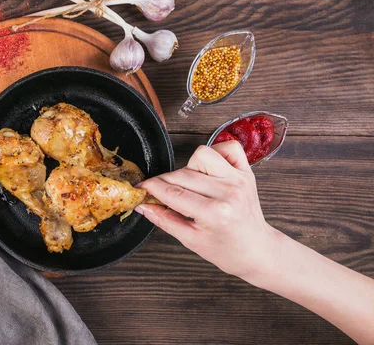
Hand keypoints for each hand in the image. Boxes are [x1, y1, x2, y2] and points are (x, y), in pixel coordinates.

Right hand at [137, 141, 282, 281]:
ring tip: (191, 184)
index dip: (151, 188)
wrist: (257, 250)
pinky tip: (209, 170)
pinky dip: (216, 153)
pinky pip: (228, 147)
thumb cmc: (227, 250)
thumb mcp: (190, 240)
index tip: (141, 188)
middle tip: (162, 194)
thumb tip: (143, 205)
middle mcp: (228, 192)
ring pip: (202, 154)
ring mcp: (238, 179)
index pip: (172, 192)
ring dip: (190, 167)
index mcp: (215, 213)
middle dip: (165, 182)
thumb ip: (164, 220)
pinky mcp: (246, 172)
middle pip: (182, 174)